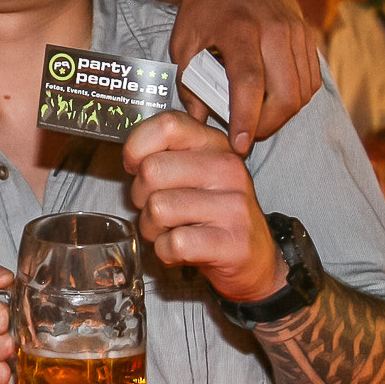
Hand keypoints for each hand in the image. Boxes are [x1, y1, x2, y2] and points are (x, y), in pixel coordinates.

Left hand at [124, 110, 285, 301]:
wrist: (253, 258)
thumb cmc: (213, 214)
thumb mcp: (195, 173)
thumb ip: (165, 154)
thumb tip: (131, 156)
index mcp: (215, 145)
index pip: (167, 125)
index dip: (137, 148)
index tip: (136, 167)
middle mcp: (228, 168)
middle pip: (152, 170)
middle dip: (140, 197)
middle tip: (157, 209)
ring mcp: (233, 206)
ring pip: (158, 208)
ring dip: (152, 228)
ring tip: (171, 230)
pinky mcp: (232, 242)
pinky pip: (173, 243)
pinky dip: (166, 252)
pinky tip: (182, 249)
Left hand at [164, 0, 320, 154]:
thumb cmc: (200, 11)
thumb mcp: (183, 44)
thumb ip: (189, 84)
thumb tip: (200, 123)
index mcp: (239, 28)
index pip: (249, 82)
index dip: (246, 117)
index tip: (238, 143)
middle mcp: (275, 27)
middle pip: (286, 92)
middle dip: (269, 125)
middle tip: (247, 135)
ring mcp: (296, 29)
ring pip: (304, 90)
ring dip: (284, 114)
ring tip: (258, 120)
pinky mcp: (308, 33)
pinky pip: (312, 78)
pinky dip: (296, 97)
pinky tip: (274, 101)